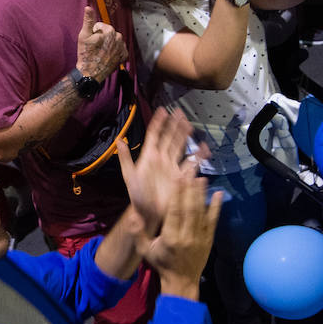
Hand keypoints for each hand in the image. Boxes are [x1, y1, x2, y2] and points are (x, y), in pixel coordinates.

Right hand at [74, 6, 126, 81]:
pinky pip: (119, 49)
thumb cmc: (86, 54)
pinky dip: (114, 51)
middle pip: (108, 33)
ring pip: (114, 41)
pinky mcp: (123, 57)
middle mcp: (119, 38)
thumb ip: (88, 20)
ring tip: (100, 52)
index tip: (91, 42)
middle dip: (102, 38)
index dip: (93, 33)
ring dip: (108, 44)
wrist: (90, 73)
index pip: (100, 26)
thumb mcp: (84, 36)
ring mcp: (122, 48)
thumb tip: (89, 7)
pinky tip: (107, 56)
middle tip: (94, 48)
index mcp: (110, 31)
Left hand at [116, 106, 198, 234]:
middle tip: (180, 112)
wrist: (148, 213)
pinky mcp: (182, 176)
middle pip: (170, 137)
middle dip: (175, 125)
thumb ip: (125, 157)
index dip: (159, 123)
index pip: (154, 135)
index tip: (162, 110)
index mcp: (149, 156)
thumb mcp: (129, 175)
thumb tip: (118, 139)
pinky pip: (191, 163)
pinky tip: (204, 148)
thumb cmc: (137, 195)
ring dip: (185, 136)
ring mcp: (173, 166)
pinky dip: (198, 156)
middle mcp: (162, 158)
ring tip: (190, 125)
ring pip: (180, 147)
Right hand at [141, 174, 222, 299]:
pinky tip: (219, 194)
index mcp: (170, 238)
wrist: (182, 281)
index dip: (176, 193)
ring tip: (201, 177)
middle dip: (189, 188)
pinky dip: (216, 207)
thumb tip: (133, 214)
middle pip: (189, 208)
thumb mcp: (144, 250)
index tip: (177, 177)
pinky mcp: (209, 240)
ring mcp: (199, 238)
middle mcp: (186, 236)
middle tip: (190, 171)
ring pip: (201, 212)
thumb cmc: (161, 263)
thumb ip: (138, 232)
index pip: (174, 211)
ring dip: (202, 194)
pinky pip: (213, 221)